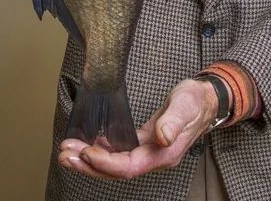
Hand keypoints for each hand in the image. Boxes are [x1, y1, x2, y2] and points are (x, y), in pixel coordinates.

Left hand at [58, 78, 227, 179]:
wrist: (205, 100)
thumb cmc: (196, 102)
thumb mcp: (185, 107)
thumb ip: (173, 122)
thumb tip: (162, 137)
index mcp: (163, 154)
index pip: (129, 166)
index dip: (106, 163)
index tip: (86, 152)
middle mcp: (153, 157)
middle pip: (116, 170)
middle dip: (88, 165)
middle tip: (65, 154)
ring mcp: (148, 152)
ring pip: (114, 162)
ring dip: (89, 158)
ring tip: (68, 149)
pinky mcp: (144, 143)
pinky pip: (119, 152)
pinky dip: (102, 149)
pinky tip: (89, 143)